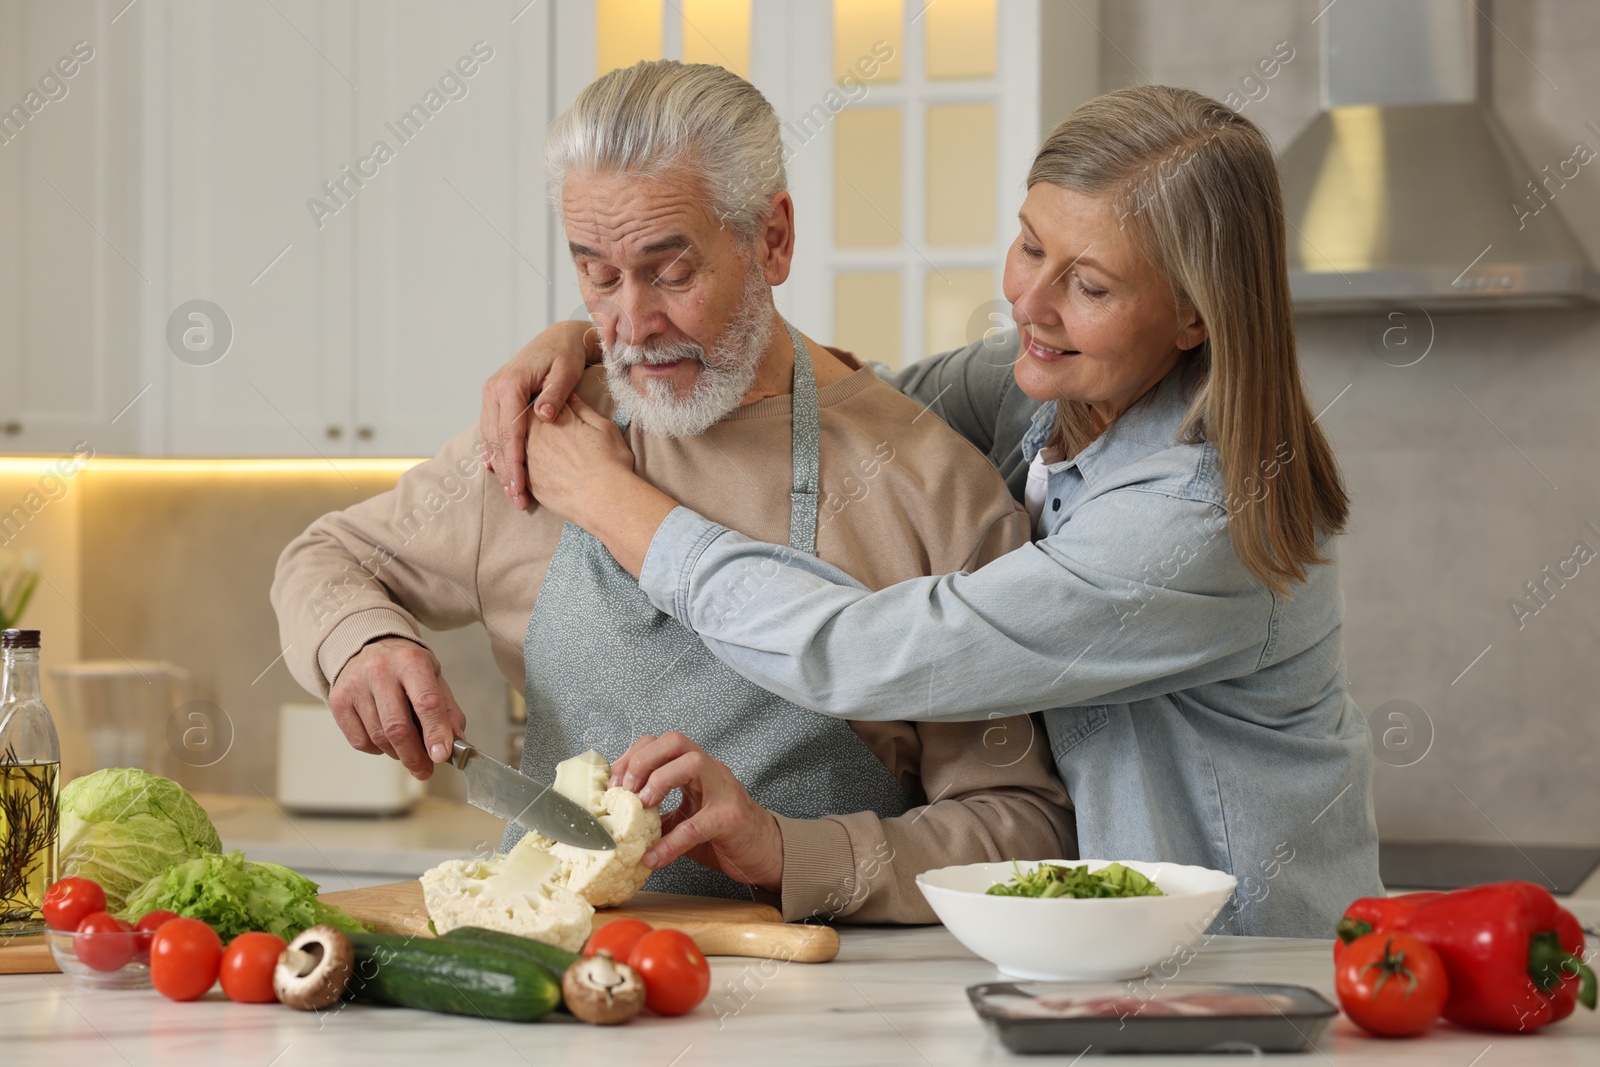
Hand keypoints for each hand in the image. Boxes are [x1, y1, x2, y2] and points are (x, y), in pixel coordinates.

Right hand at [327, 637, 466, 779]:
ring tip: (407, 752)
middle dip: (414, 756)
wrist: (368, 647)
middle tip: (424, 770)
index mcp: (411, 661)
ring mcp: (355, 685)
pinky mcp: (338, 701)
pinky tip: (385, 740)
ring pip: (378, 737)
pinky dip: (377, 750)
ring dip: (397, 754)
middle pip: (397, 727)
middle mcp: (380, 671)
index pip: (426, 702)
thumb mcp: (434, 677)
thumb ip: (447, 710)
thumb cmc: (406, 667)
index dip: (435, 733)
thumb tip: (455, 745)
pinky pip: (359, 741)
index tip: (442, 756)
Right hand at [481, 320, 597, 510]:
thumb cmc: (565, 356)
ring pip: (490, 438)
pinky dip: (495, 452)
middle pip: (495, 439)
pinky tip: (498, 472)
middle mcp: (494, 389)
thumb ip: (556, 395)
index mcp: (510, 384)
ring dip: (499, 466)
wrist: (557, 338)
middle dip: (505, 471)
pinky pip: (491, 430)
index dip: (514, 463)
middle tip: (516, 498)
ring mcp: (491, 394)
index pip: (509, 432)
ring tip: (511, 492)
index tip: (521, 487)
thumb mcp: (566, 372)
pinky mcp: (494, 399)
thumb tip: (544, 416)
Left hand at [523, 394, 636, 522]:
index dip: (544, 402)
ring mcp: (531, 460)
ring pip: (518, 446)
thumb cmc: (611, 463)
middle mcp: (538, 436)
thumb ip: (583, 410)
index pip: (542, 401)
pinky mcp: (530, 482)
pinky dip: (522, 468)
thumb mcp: (605, 428)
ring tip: (542, 453)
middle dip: (529, 422)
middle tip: (543, 429)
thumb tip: (569, 397)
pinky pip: (519, 470)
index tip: (548, 405)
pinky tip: (534, 470)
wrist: (605, 499)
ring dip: (523, 446)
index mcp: (556, 418)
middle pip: (525, 422)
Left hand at [611, 732, 783, 890]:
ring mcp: (724, 791)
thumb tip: (619, 821)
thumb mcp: (686, 820)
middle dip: (643, 761)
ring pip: (693, 763)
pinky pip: (697, 826)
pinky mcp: (732, 819)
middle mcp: (711, 771)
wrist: (768, 853)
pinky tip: (654, 857)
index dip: (632, 757)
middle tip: (625, 790)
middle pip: (675, 741)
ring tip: (642, 806)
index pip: (660, 742)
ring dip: (660, 780)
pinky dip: (671, 843)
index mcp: (696, 769)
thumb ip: (659, 814)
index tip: (614, 784)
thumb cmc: (726, 835)